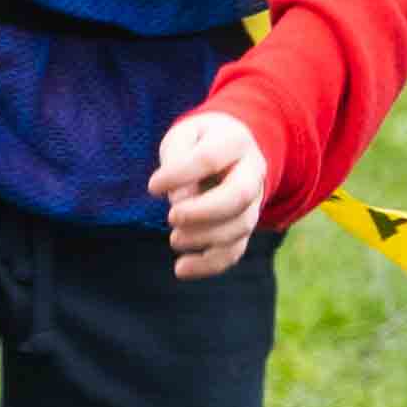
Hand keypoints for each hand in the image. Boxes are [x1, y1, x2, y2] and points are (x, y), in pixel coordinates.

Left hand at [151, 105, 269, 280]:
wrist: (229, 152)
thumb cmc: (198, 143)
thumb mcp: (183, 137)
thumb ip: (178, 159)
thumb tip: (181, 199)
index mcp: (234, 141)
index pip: (210, 158)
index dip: (181, 174)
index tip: (153, 187)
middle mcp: (253, 172)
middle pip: (240, 195)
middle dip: (204, 211)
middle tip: (172, 217)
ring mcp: (254, 201)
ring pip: (240, 226)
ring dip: (205, 238)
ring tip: (174, 239)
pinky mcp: (245, 226)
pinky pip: (236, 250)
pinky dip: (209, 264)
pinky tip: (181, 269)